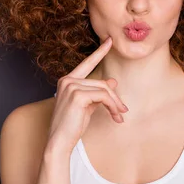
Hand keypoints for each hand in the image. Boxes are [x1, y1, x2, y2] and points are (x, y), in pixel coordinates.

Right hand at [46, 37, 127, 154]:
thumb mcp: (88, 106)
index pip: (87, 63)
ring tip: (119, 116)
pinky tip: (114, 116)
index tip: (110, 40)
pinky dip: (112, 106)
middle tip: (123, 111)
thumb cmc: (72, 126)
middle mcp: (68, 80)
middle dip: (115, 98)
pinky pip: (104, 96)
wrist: (60, 142)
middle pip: (102, 82)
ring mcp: (71, 86)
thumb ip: (98, 92)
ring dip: (115, 104)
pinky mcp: (77, 95)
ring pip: (104, 89)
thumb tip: (113, 81)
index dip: (100, 52)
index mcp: (68, 80)